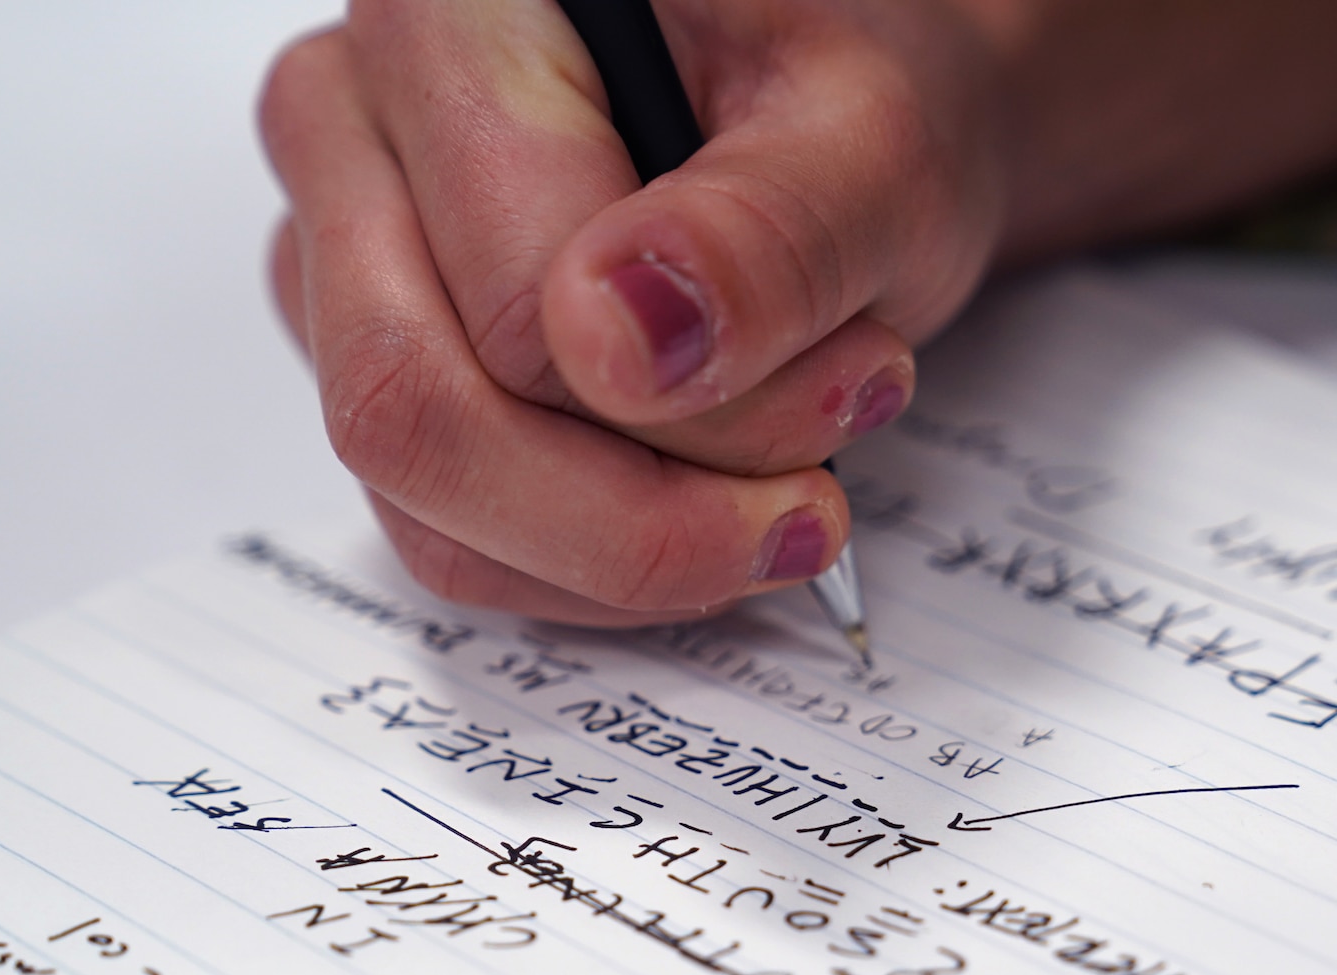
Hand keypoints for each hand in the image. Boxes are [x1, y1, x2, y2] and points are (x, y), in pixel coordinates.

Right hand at [259, 0, 1336, 622]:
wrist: (968, 27)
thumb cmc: (955, 2)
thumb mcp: (914, 83)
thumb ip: (785, 205)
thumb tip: (623, 334)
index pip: (464, 259)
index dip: (658, 392)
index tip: (854, 417)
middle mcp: (368, 108)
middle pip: (392, 384)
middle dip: (617, 507)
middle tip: (814, 524)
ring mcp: (387, 233)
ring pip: (406, 465)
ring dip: (598, 548)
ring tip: (788, 514)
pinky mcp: (447, 335)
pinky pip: (453, 501)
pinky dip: (583, 558)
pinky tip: (718, 525)